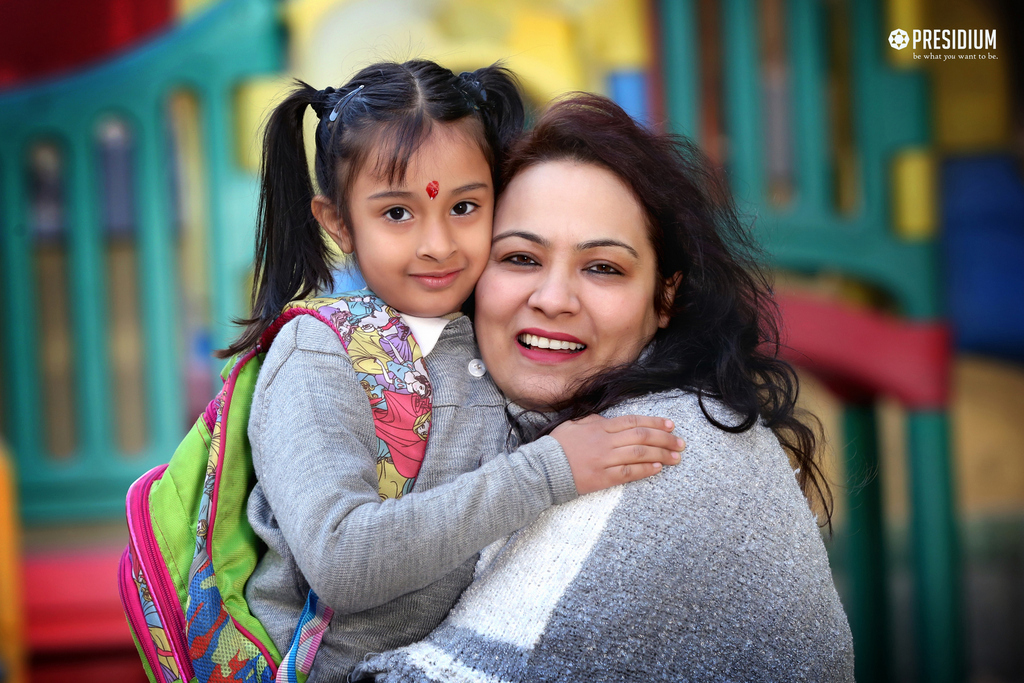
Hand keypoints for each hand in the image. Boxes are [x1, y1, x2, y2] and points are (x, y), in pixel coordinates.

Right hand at [551, 414, 684, 494]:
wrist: (542, 469)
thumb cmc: (558, 445)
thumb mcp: (576, 424)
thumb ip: (597, 421)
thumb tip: (615, 422)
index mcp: (599, 426)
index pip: (633, 421)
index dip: (654, 422)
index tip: (671, 425)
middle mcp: (605, 441)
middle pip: (642, 437)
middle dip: (665, 439)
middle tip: (681, 443)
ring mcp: (604, 460)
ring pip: (639, 454)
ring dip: (661, 455)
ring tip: (676, 458)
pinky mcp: (602, 478)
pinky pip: (628, 472)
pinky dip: (645, 470)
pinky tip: (658, 468)